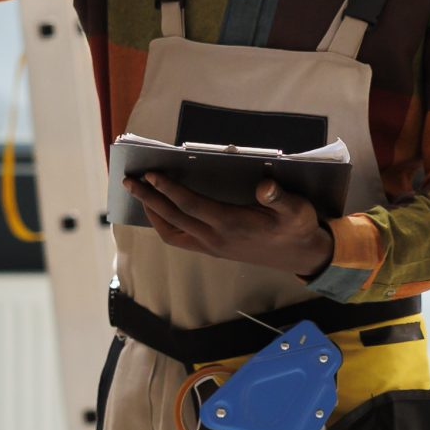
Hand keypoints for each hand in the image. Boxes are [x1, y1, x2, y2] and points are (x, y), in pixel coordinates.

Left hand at [128, 174, 335, 278]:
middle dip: (148, 198)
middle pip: (172, 218)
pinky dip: (164, 224)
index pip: (191, 205)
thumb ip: (280, 197)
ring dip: (152, 213)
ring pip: (171, 233)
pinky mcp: (212, 249)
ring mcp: (212, 246)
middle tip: (128, 180)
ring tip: (139, 193)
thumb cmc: (297, 226)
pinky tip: (160, 210)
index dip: (169, 190)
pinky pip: (179, 239)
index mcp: (231, 224)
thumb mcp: (297, 210)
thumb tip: (265, 185)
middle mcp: (215, 238)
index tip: (150, 174)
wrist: (301, 255)